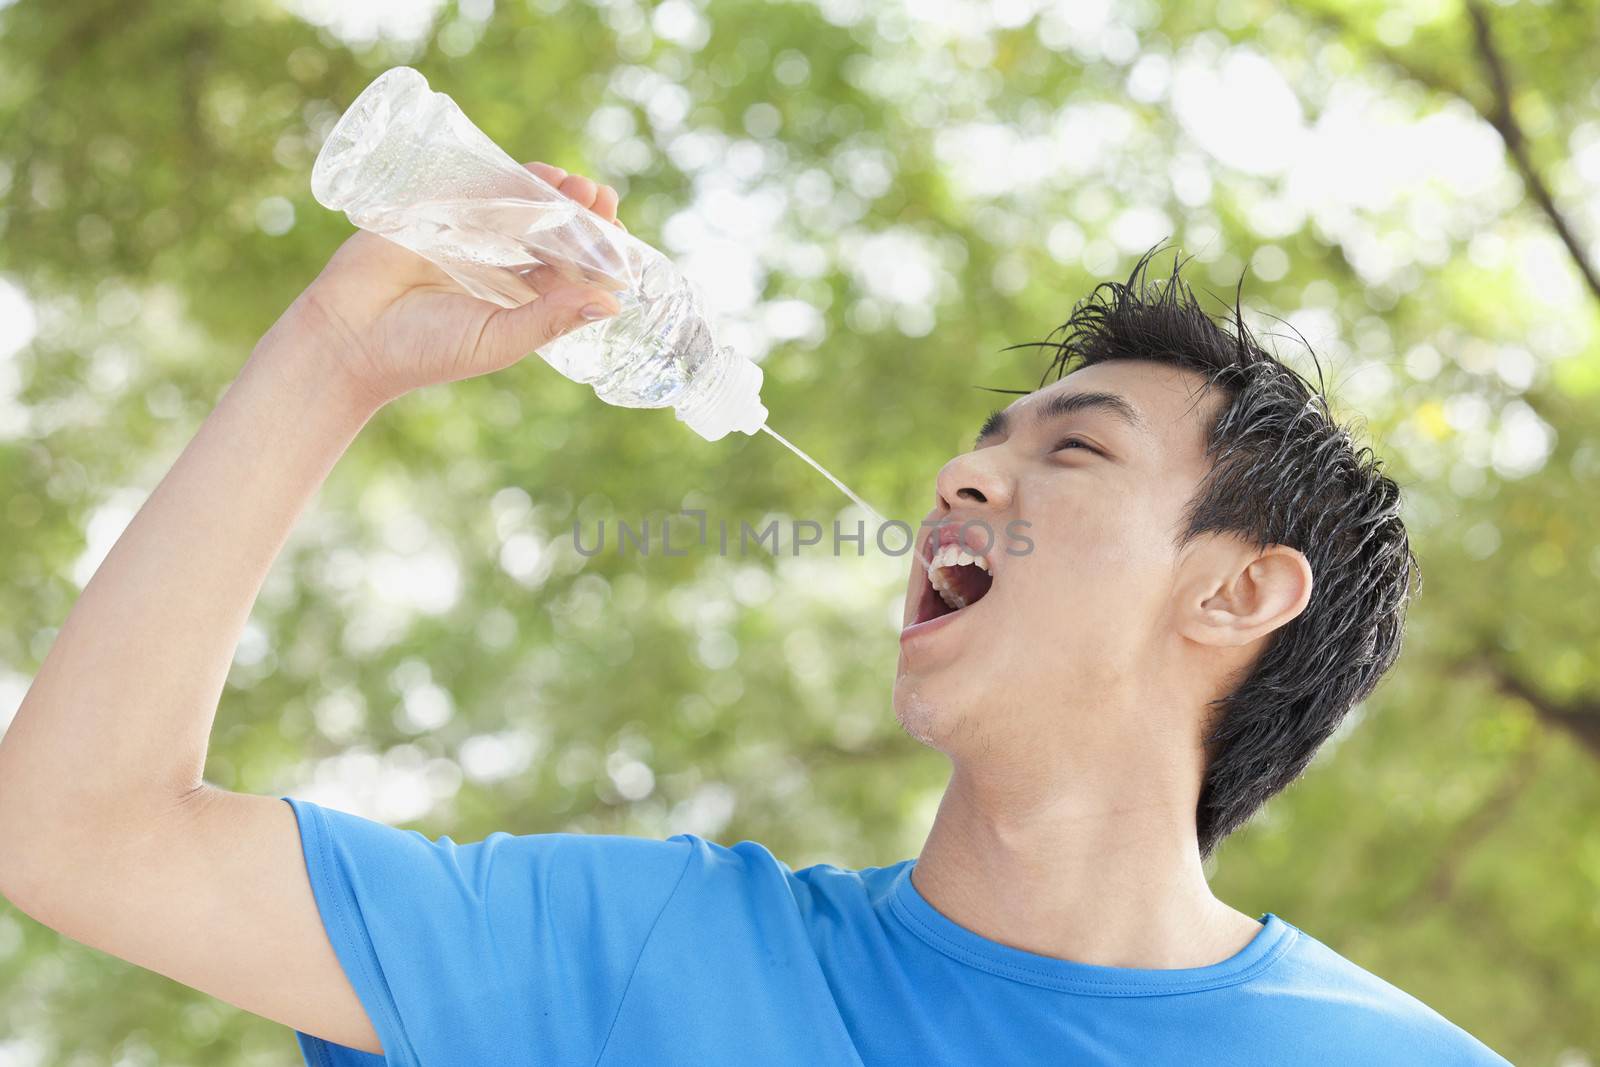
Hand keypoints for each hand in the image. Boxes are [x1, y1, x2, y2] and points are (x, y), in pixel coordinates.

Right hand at [265, 162, 627, 407]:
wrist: (351, 337)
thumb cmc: (425, 351)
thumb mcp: (499, 339)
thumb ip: (551, 319)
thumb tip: (613, 304)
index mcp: (520, 300)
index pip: (571, 270)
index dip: (598, 252)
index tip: (621, 238)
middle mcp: (501, 266)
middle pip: (553, 232)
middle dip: (581, 215)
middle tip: (602, 200)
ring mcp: (470, 237)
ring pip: (522, 207)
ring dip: (553, 193)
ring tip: (577, 185)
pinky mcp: (437, 213)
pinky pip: (481, 189)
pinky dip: (511, 179)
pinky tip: (538, 175)